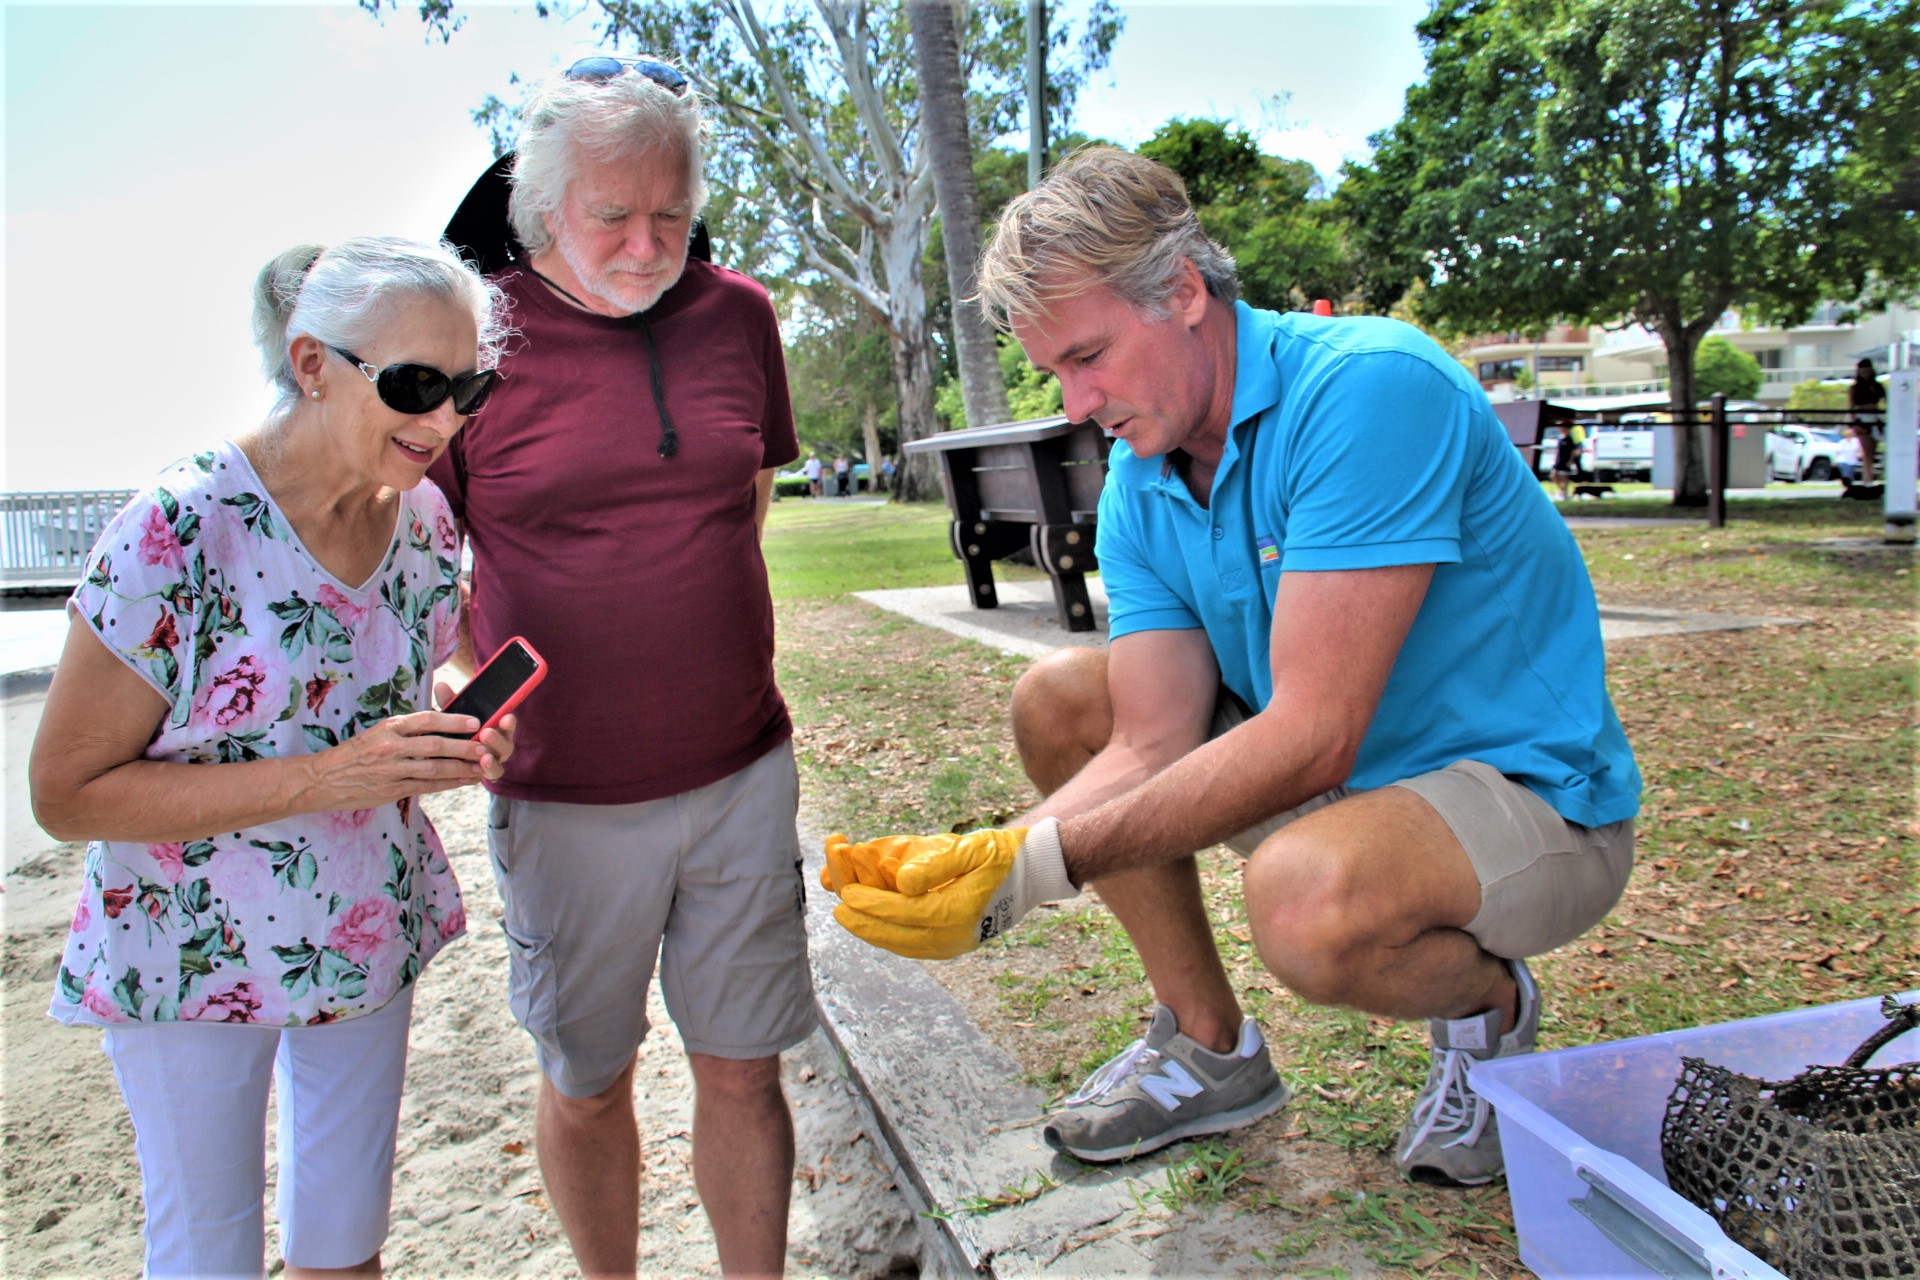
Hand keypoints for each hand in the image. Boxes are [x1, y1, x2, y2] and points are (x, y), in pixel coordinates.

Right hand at [297, 688, 502, 812]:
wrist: (324, 778)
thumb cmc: (356, 752)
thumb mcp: (379, 732)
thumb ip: (406, 729)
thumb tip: (441, 723)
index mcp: (389, 726)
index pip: (426, 719)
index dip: (453, 720)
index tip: (475, 721)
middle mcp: (391, 746)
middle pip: (435, 745)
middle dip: (464, 746)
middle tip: (485, 746)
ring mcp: (391, 769)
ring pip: (434, 768)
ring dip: (461, 768)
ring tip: (482, 766)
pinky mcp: (392, 789)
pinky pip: (426, 786)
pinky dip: (448, 784)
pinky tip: (464, 781)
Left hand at [437, 679, 515, 781]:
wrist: (444, 754)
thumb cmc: (455, 729)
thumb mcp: (452, 714)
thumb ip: (449, 702)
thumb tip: (440, 685)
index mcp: (497, 728)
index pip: (507, 724)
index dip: (509, 722)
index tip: (507, 717)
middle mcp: (498, 747)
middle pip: (505, 746)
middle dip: (498, 740)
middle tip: (487, 733)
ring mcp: (492, 763)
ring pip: (498, 765)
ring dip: (492, 761)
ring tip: (484, 758)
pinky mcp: (481, 777)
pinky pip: (484, 779)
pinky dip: (479, 777)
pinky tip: (470, 775)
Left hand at [823, 819, 1076, 959]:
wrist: (1030, 875)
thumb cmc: (1000, 855)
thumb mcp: (972, 850)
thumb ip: (936, 864)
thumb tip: (900, 882)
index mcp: (956, 913)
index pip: (902, 912)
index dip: (871, 904)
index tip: (845, 895)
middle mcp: (953, 936)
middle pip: (896, 935)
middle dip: (863, 922)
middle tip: (838, 910)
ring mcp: (952, 945)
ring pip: (901, 945)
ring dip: (873, 932)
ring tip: (850, 918)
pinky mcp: (952, 946)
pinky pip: (912, 946)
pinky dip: (890, 937)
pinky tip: (876, 926)